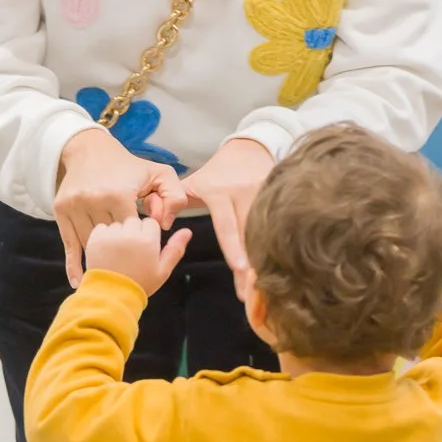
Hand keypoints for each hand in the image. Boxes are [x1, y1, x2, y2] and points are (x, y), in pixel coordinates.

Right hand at [55, 128, 188, 285]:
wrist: (88, 149)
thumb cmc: (128, 165)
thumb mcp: (159, 174)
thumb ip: (175, 197)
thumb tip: (164, 225)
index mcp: (118, 194)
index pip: (133, 231)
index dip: (141, 236)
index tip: (143, 237)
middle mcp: (93, 199)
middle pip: (112, 239)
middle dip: (121, 245)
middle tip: (127, 251)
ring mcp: (74, 206)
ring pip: (92, 243)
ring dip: (102, 253)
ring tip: (112, 266)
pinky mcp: (60, 210)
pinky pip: (69, 243)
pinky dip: (74, 265)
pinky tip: (79, 281)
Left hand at [83, 215, 190, 296]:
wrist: (111, 295)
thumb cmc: (140, 283)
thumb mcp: (163, 271)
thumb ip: (175, 249)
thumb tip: (187, 231)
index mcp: (148, 240)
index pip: (150, 223)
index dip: (148, 236)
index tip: (144, 250)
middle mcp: (130, 234)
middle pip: (134, 221)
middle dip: (133, 233)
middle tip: (130, 253)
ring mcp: (111, 236)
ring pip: (118, 224)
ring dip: (118, 234)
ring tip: (118, 254)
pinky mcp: (95, 238)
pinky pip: (102, 227)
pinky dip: (104, 236)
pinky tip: (107, 251)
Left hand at [181, 138, 274, 298]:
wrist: (248, 149)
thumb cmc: (217, 171)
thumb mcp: (194, 182)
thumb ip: (176, 202)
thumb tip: (163, 224)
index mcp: (220, 193)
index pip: (226, 225)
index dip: (233, 247)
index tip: (239, 268)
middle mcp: (244, 194)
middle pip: (250, 234)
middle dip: (251, 265)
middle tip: (251, 293)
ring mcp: (264, 195)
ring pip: (265, 232)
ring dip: (264, 260)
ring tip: (261, 287)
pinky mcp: (278, 198)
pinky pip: (276, 226)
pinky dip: (275, 247)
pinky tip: (276, 268)